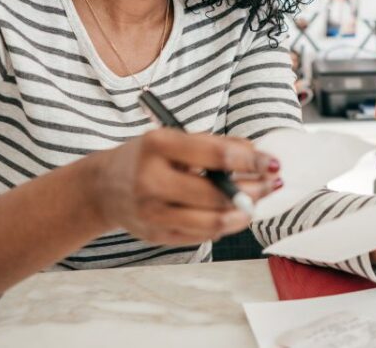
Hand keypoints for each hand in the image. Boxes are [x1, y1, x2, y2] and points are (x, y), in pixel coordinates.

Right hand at [89, 128, 279, 244]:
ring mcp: (152, 212)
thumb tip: (257, 154)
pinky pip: (201, 236)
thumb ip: (214, 144)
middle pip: (217, 193)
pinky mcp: (156, 235)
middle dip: (253, 190)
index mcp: (157, 146)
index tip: (272, 162)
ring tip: (256, 204)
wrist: (104, 187)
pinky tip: (234, 215)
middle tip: (271, 184)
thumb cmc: (147, 157)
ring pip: (212, 222)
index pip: (215, 155)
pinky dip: (224, 225)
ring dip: (243, 214)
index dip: (250, 160)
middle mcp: (151, 180)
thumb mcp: (174, 139)